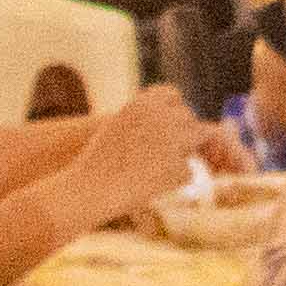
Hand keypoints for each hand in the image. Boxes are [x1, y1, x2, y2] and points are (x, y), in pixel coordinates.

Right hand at [59, 90, 210, 218]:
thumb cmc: (98, 163)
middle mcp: (162, 116)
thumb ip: (147, 117)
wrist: (88, 191)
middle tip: (159, 156)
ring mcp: (173, 140)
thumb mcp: (118, 126)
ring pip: (197, 140)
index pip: (173, 95)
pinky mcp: (178, 165)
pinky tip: (150, 186)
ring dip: (183, 154)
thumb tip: (184, 117)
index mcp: (144, 103)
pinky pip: (188, 172)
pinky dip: (174, 180)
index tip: (168, 125)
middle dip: (181, 134)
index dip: (173, 110)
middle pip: (188, 118)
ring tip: (154, 169)